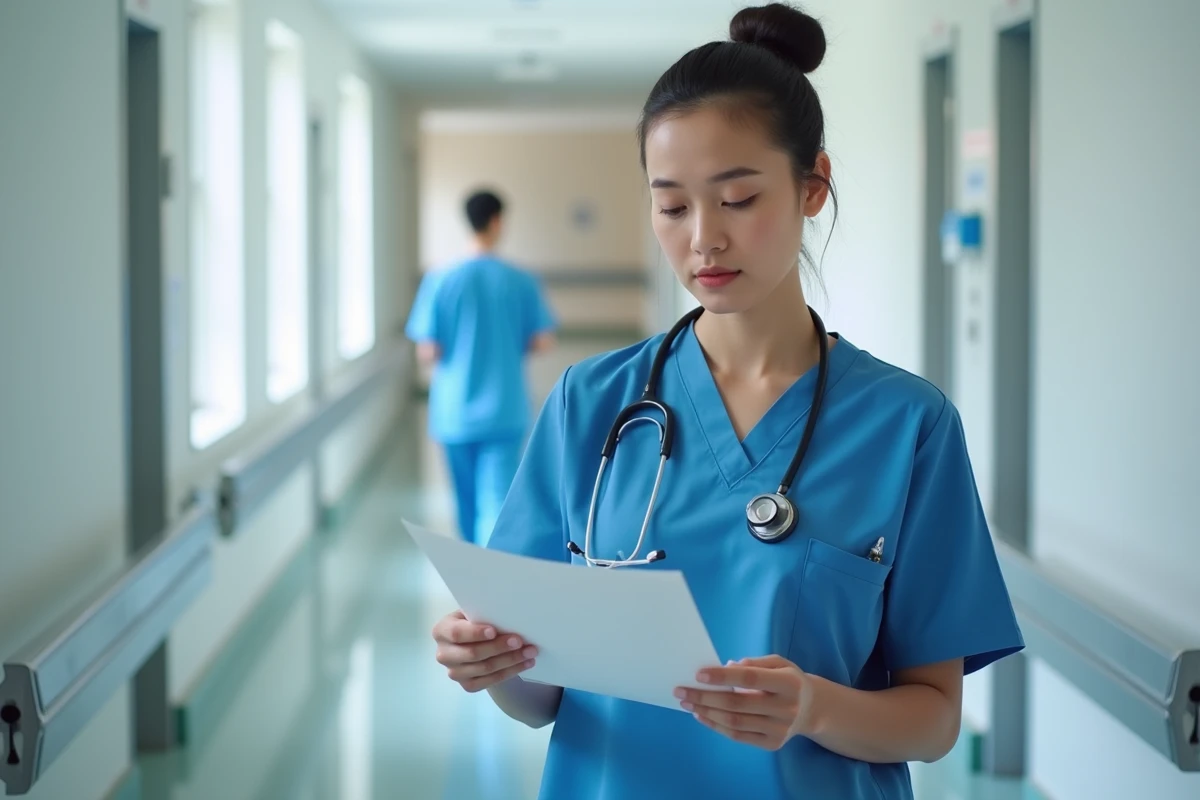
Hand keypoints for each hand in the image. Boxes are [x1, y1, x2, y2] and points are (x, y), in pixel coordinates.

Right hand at [432, 610, 537, 692]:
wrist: (470, 641)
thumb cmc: (473, 621)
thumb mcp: (471, 613)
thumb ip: (482, 613)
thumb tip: (508, 615)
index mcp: (442, 631)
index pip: (457, 633)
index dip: (475, 633)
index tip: (494, 631)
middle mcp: (444, 654)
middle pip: (473, 653)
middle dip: (499, 647)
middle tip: (520, 641)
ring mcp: (455, 672)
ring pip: (485, 669)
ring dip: (510, 660)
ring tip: (529, 652)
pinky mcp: (468, 685)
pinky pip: (490, 681)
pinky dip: (510, 672)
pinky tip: (525, 663)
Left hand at [674, 655, 814, 749]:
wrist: (810, 709)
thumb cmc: (787, 681)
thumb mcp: (778, 663)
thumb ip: (754, 663)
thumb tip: (726, 666)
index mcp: (789, 684)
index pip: (751, 679)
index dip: (723, 676)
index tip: (698, 674)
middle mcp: (787, 709)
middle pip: (738, 703)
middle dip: (705, 696)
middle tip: (681, 690)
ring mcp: (780, 730)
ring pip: (735, 722)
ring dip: (706, 711)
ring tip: (687, 702)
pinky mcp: (772, 744)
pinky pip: (738, 736)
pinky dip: (716, 726)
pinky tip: (701, 715)